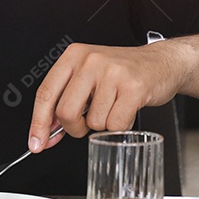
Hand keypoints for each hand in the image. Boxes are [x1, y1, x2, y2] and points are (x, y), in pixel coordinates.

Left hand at [27, 42, 186, 152]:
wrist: (162, 62)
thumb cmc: (124, 72)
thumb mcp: (89, 76)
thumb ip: (66, 99)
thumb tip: (46, 133)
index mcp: (74, 55)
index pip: (45, 93)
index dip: (38, 123)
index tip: (36, 143)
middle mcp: (91, 60)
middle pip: (66, 112)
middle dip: (75, 128)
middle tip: (86, 124)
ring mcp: (112, 73)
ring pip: (93, 122)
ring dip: (103, 124)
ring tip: (114, 106)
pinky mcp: (133, 88)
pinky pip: (115, 124)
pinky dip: (120, 126)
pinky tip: (126, 109)